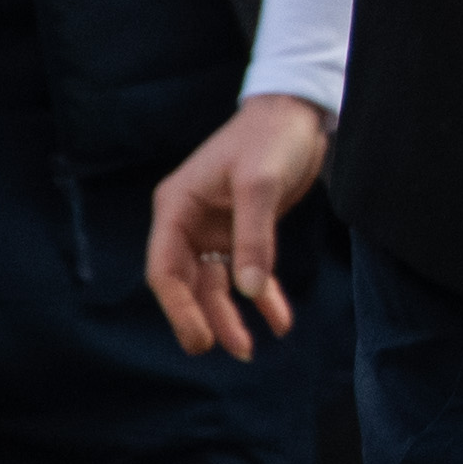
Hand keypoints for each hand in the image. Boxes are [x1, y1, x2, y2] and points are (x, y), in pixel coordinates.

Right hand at [142, 92, 336, 360]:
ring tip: (250, 348)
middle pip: (188, 283)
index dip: (178, 307)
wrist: (297, 112)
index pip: (165, 269)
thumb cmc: (270, 137)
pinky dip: (262, 297)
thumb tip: (248, 290)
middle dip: (206, 318)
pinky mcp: (241, 232)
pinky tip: (279, 321)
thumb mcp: (261, 184)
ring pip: (216, 284)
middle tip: (231, 351)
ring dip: (232, 315)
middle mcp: (189, 222)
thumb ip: (254, 237)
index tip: (201, 337)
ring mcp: (214, 229)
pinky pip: (246, 273)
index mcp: (176, 207)